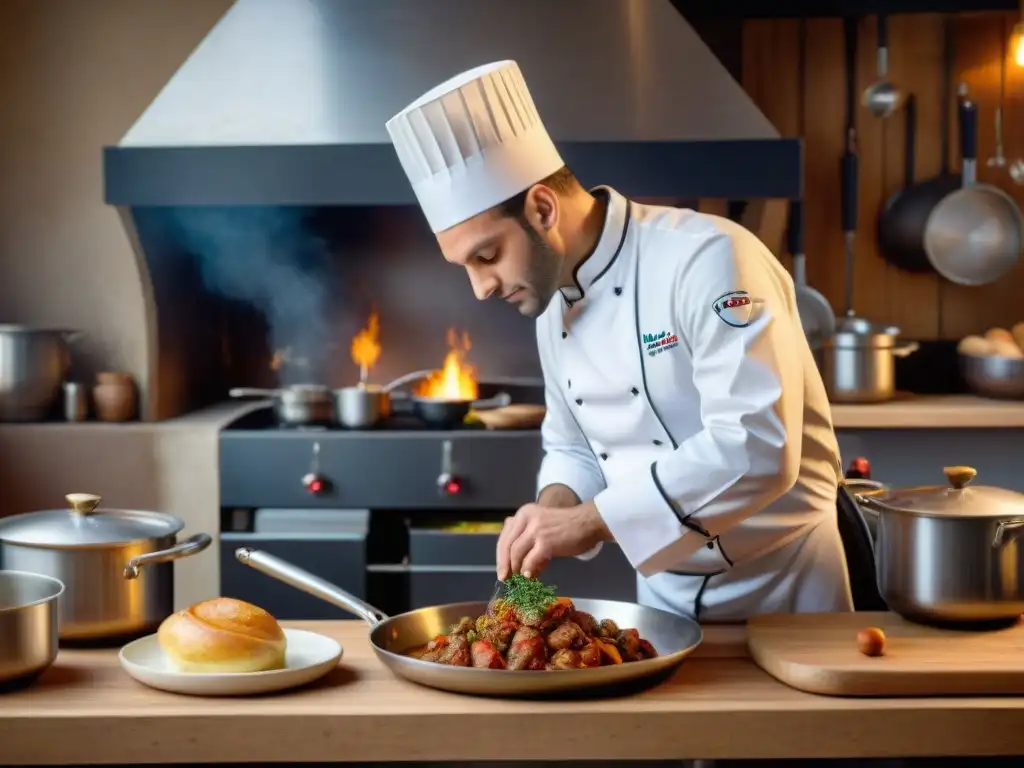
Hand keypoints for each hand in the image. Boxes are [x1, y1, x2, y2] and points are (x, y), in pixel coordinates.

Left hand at [496, 501, 610, 580]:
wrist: (588, 522)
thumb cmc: (567, 527)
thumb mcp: (542, 527)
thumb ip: (529, 542)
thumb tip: (521, 567)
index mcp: (523, 513)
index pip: (505, 535)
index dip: (501, 554)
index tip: (502, 569)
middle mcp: (526, 518)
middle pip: (507, 544)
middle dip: (504, 563)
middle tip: (504, 578)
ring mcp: (536, 529)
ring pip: (516, 552)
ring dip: (515, 568)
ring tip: (519, 578)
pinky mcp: (546, 542)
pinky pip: (530, 560)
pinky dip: (527, 570)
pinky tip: (530, 576)